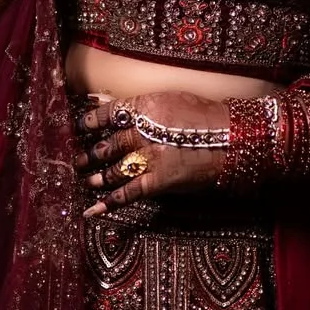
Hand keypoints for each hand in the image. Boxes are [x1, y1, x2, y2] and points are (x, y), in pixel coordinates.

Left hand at [76, 92, 228, 215]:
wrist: (233, 137)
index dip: (89, 122)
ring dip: (96, 177)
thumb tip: (103, 101)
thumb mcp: (169, 99)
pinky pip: (127, 194)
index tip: (79, 126)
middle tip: (76, 159)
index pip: (106, 114)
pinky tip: (90, 211)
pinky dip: (107, 204)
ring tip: (85, 179)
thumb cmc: (204, 115)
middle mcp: (141, 132)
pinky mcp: (158, 181)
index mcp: (143, 107)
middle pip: (106, 145)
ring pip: (113, 170)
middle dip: (89, 154)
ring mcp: (149, 158)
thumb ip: (137, 105)